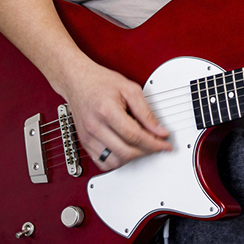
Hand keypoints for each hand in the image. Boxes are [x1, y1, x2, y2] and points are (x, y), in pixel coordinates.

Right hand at [56, 60, 171, 170]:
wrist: (78, 81)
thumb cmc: (101, 82)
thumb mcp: (130, 89)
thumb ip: (146, 112)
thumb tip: (159, 130)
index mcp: (107, 112)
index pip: (135, 136)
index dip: (154, 143)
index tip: (165, 144)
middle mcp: (95, 127)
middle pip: (126, 151)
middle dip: (147, 151)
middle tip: (158, 145)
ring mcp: (88, 137)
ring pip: (114, 161)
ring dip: (132, 158)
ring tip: (143, 148)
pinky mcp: (85, 143)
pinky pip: (102, 162)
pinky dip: (118, 161)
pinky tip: (127, 151)